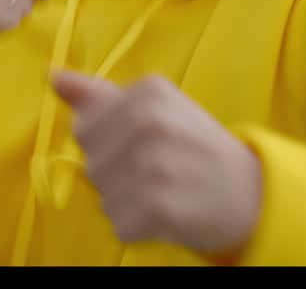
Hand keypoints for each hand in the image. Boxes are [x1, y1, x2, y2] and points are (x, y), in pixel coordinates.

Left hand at [51, 70, 263, 257]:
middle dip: (115, 175)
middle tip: (159, 171)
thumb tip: (53, 76)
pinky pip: (119, 225)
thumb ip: (100, 96)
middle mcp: (151, 121)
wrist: (252, 193)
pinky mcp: (160, 208)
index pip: (84, 128)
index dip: (108, 144)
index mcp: (149, 90)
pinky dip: (138, 228)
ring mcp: (156, 164)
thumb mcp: (155, 108)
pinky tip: (168, 214)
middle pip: (90, 164)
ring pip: (103, 197)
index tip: (144, 144)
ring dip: (127, 203)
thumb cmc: (194, 146)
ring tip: (164, 191)